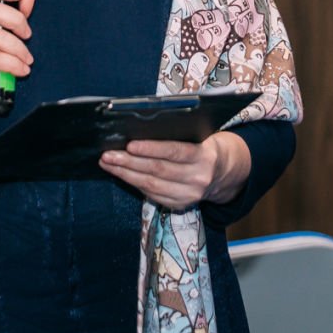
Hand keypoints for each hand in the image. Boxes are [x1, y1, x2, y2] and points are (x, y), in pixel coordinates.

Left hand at [100, 132, 249, 211]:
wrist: (224, 172)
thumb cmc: (204, 146)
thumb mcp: (200, 135)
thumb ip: (178, 133)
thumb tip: (141, 127)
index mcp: (205, 156)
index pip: (174, 152)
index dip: (150, 149)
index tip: (129, 144)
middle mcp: (198, 178)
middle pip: (158, 170)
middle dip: (129, 162)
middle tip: (108, 154)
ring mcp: (190, 195)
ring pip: (151, 185)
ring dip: (126, 174)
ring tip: (109, 163)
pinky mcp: (180, 205)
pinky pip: (152, 195)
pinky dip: (134, 184)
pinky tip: (122, 174)